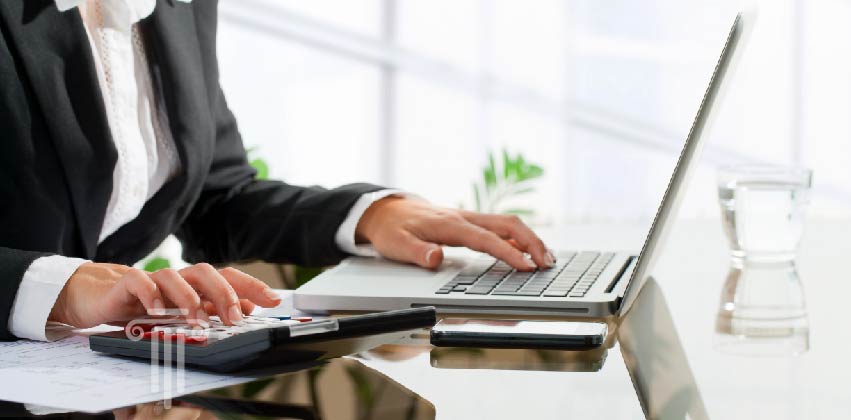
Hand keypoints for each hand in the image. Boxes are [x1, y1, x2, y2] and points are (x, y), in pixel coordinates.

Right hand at [49, 262, 281, 328]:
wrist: (100, 296)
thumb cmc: (146, 305)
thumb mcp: (183, 311)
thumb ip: (213, 308)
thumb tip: (247, 309)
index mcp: (195, 284)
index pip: (229, 277)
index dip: (251, 286)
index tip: (273, 299)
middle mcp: (178, 278)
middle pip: (205, 272)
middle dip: (224, 293)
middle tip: (234, 317)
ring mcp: (153, 279)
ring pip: (175, 276)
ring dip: (189, 298)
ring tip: (198, 320)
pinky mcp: (126, 283)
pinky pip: (139, 282)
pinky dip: (149, 295)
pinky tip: (156, 311)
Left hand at [355, 197, 554, 270]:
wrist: (385, 210)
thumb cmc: (392, 228)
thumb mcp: (396, 243)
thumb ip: (417, 252)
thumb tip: (436, 258)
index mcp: (450, 225)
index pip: (486, 239)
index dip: (508, 252)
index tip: (526, 266)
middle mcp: (464, 218)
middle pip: (507, 224)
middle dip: (531, 242)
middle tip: (547, 263)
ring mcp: (469, 218)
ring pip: (508, 223)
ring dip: (530, 239)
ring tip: (547, 258)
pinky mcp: (469, 222)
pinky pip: (500, 226)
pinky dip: (519, 237)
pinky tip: (528, 251)